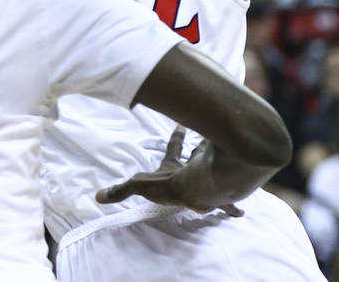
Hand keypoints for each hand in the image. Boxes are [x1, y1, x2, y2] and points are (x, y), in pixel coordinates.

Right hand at [96, 127, 244, 216]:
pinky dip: (232, 209)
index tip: (180, 124)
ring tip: (229, 175)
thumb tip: (98, 196)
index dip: (176, 136)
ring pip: (216, 172)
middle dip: (201, 150)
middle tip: (206, 146)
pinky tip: (240, 213)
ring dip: (220, 172)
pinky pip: (227, 203)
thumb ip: (120, 191)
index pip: (174, 147)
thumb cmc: (169, 186)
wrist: (199, 190)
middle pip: (198, 156)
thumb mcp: (140, 186)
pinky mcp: (220, 196)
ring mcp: (209, 179)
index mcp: (175, 166)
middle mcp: (194, 169)